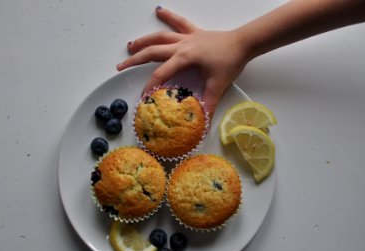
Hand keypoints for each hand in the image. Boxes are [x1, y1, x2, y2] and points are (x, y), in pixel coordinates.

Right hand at [116, 7, 250, 118]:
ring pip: (160, 36)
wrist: (244, 42)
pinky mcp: (194, 33)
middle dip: (134, 60)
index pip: (160, 74)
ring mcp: (187, 37)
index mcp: (184, 58)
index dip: (149, 86)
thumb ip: (208, 106)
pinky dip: (168, 16)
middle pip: (152, 52)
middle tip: (120, 67)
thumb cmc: (231, 61)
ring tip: (130, 45)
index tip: (142, 97)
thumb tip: (202, 125)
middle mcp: (181, 46)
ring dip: (144, 41)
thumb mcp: (217, 86)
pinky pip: (178, 23)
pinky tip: (159, 10)